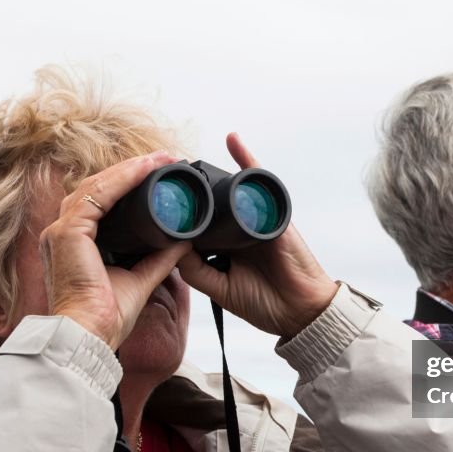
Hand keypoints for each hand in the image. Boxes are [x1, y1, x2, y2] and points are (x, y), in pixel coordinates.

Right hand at [40, 152, 192, 348]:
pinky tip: (144, 169)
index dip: (128, 184)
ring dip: (130, 169)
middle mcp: (62, 233)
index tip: (157, 173)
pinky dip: (122, 180)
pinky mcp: (67, 233)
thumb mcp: (140, 280)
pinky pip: (97, 196)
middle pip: (98, 189)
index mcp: (74, 243)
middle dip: (131, 171)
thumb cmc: (106, 318)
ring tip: (159, 159)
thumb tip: (184, 241)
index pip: (100, 202)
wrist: (89, 336)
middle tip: (163, 159)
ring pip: (98, 186)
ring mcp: (60, 231)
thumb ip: (159, 259)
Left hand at [177, 133, 338, 337]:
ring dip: (210, 177)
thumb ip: (195, 270)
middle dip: (190, 194)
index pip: (197, 225)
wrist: (299, 311)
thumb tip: (170, 244)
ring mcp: (255, 218)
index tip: (152, 205)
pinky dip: (247, 159)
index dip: (178, 217)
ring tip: (184, 163)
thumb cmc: (264, 303)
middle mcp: (238, 229)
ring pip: (229, 191)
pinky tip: (232, 140)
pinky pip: (258, 181)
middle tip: (163, 177)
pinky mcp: (272, 213)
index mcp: (224, 247)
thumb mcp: (220, 288)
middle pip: (211, 205)